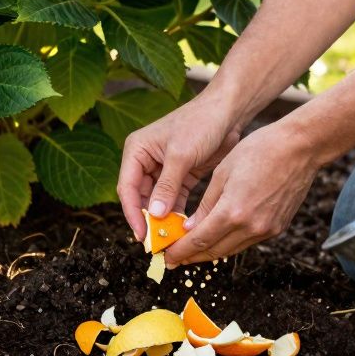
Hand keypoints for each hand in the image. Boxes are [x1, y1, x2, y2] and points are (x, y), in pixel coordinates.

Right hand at [117, 91, 243, 240]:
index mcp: (136, 150)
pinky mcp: (181, 174)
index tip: (142, 235)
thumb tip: (154, 215)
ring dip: (162, 219)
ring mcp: (163, 169)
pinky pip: (174, 199)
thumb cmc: (200, 123)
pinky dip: (177, 213)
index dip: (132, 213)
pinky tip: (183, 228)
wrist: (227, 111)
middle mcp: (145, 160)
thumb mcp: (181, 155)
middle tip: (156, 243)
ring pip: (157, 201)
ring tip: (170, 240)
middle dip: (147, 219)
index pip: (127, 187)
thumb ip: (166, 186)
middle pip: (139, 197)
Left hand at [163, 120, 318, 267]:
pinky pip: (247, 242)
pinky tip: (218, 237)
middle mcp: (251, 227)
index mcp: (233, 211)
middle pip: (215, 251)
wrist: (299, 148)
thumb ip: (205, 205)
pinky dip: (230, 243)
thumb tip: (190, 228)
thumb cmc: (259, 151)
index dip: (180, 252)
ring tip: (193, 250)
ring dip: (211, 252)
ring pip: (231, 250)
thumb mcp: (222, 173)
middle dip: (192, 257)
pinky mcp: (278, 228)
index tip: (167, 256)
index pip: (200, 241)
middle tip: (175, 258)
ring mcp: (267, 230)